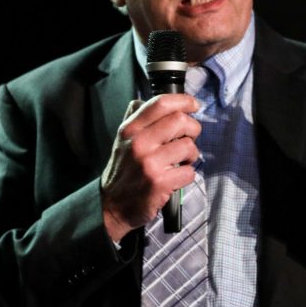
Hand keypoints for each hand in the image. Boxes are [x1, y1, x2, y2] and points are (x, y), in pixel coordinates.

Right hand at [100, 93, 200, 241]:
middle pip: (180, 121)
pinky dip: (187, 175)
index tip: (193, 105)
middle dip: (193, 129)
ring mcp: (149, 163)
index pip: (160, 104)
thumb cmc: (123, 171)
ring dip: (191, 155)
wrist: (112, 206)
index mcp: (130, 129)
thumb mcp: (122, 140)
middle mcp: (139, 143)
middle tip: (188, 138)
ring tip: (181, 161)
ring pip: (189, 146)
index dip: (183, 101)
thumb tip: (146, 100)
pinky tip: (176, 178)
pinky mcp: (159, 183)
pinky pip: (189, 172)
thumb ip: (135, 119)